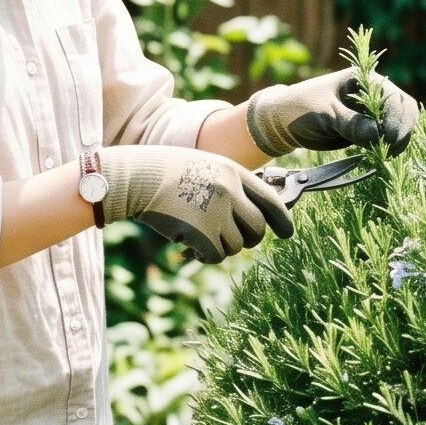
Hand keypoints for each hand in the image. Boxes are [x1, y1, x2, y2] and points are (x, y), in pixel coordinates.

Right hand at [99, 146, 293, 263]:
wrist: (138, 177)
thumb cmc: (168, 173)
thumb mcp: (206, 168)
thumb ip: (230, 188)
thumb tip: (252, 218)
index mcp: (234, 174)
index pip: (271, 200)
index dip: (282, 220)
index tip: (287, 233)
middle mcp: (231, 193)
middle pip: (257, 229)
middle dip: (248, 239)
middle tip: (230, 239)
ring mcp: (217, 213)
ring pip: (236, 245)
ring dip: (220, 246)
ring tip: (199, 236)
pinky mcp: (202, 233)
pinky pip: (217, 255)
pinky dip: (205, 256)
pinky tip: (190, 247)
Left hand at [245, 67, 420, 158]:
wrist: (284, 121)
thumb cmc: (301, 110)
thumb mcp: (326, 115)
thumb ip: (352, 124)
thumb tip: (378, 135)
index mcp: (365, 79)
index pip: (396, 99)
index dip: (398, 121)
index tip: (388, 140)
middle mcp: (373, 92)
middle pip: (405, 111)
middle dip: (401, 132)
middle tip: (389, 152)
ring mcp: (372, 110)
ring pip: (400, 125)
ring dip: (397, 141)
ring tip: (383, 155)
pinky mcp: (368, 126)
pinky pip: (388, 136)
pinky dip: (388, 146)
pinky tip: (378, 155)